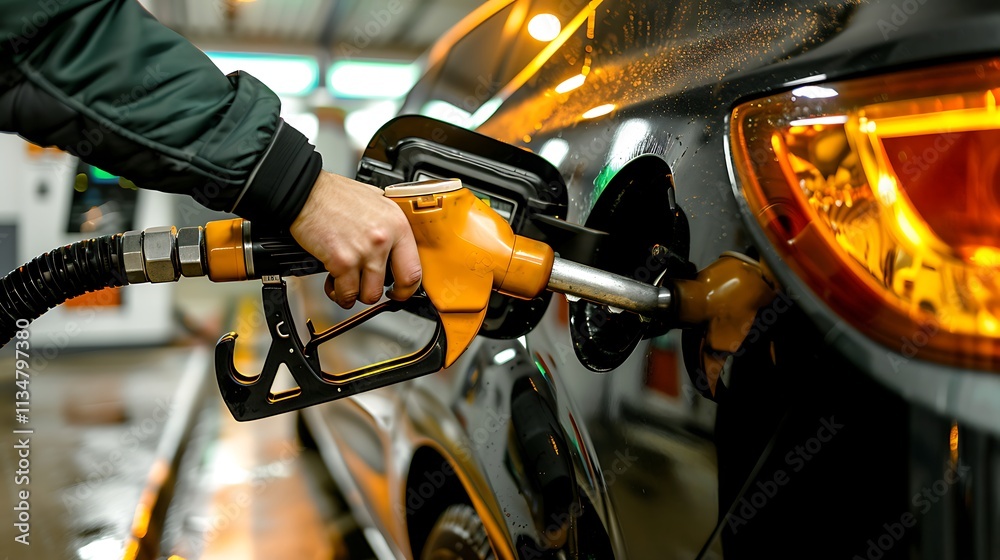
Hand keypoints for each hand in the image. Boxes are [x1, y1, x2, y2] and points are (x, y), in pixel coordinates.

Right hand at [290, 172, 421, 307]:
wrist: (305, 193)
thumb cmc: (334, 195)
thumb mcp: (375, 200)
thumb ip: (388, 223)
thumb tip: (396, 241)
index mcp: (397, 224)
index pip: (416, 267)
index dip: (409, 286)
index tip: (402, 289)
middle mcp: (384, 239)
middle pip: (400, 285)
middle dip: (388, 294)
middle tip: (377, 292)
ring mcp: (364, 251)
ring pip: (370, 294)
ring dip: (358, 294)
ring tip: (350, 284)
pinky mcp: (341, 262)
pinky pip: (346, 292)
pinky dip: (339, 294)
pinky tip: (335, 284)